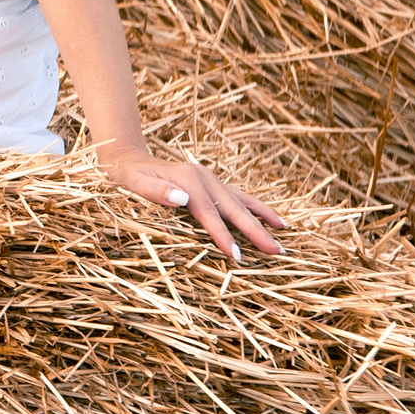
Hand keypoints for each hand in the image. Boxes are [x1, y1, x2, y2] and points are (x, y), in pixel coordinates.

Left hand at [96, 141, 287, 257]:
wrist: (128, 159)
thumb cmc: (128, 177)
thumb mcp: (134, 183)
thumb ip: (156, 192)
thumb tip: (182, 200)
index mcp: (188, 181)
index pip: (209, 214)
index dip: (223, 235)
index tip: (237, 255)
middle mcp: (204, 178)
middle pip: (233, 209)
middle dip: (256, 231)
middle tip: (277, 251)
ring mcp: (211, 179)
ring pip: (243, 200)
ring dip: (264, 217)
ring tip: (286, 233)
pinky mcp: (212, 183)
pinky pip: (239, 197)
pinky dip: (257, 207)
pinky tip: (273, 218)